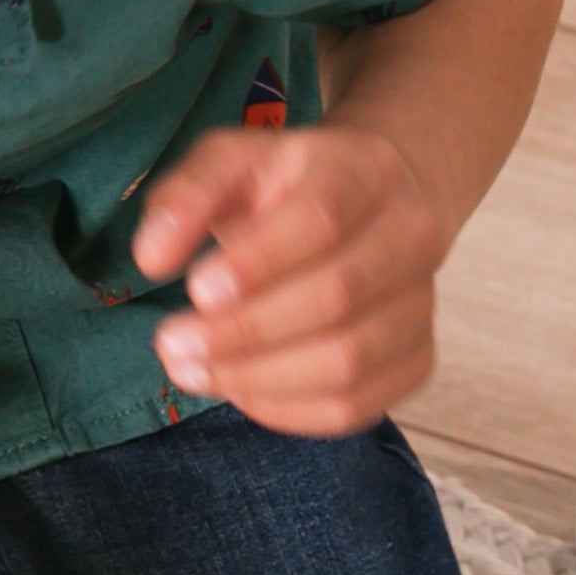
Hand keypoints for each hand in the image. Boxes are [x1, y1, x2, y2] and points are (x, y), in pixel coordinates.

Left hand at [132, 118, 450, 436]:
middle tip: (173, 347)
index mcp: (364, 170)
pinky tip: (241, 390)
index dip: (259, 262)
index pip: (322, 218)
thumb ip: (185, 198)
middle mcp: (410, 234)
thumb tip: (152, 258)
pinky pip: (357, 407)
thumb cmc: (289, 187)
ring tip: (195, 372)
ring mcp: (422, 303)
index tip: (195, 290)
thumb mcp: (229, 163)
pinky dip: (289, 411)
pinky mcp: (417, 359)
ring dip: (259, 379)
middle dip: (243, 333)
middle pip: (337, 298)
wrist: (374, 202)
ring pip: (349, 363)